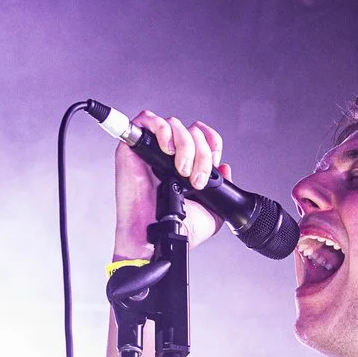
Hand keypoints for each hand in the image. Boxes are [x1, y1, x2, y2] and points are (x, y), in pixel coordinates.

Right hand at [112, 111, 225, 259]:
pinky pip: (146, 119)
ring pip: (173, 124)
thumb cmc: (177, 229)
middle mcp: (168, 155)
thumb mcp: (211, 215)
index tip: (215, 162)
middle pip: (191, 131)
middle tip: (196, 179)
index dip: (212, 143)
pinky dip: (162, 129)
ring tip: (182, 171)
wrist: (154, 238)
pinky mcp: (132, 147)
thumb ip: (221, 192)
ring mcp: (150, 150)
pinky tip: (168, 150)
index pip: (202, 136)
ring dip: (185, 145)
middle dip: (201, 153)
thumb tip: (225, 169)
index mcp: (185, 165)